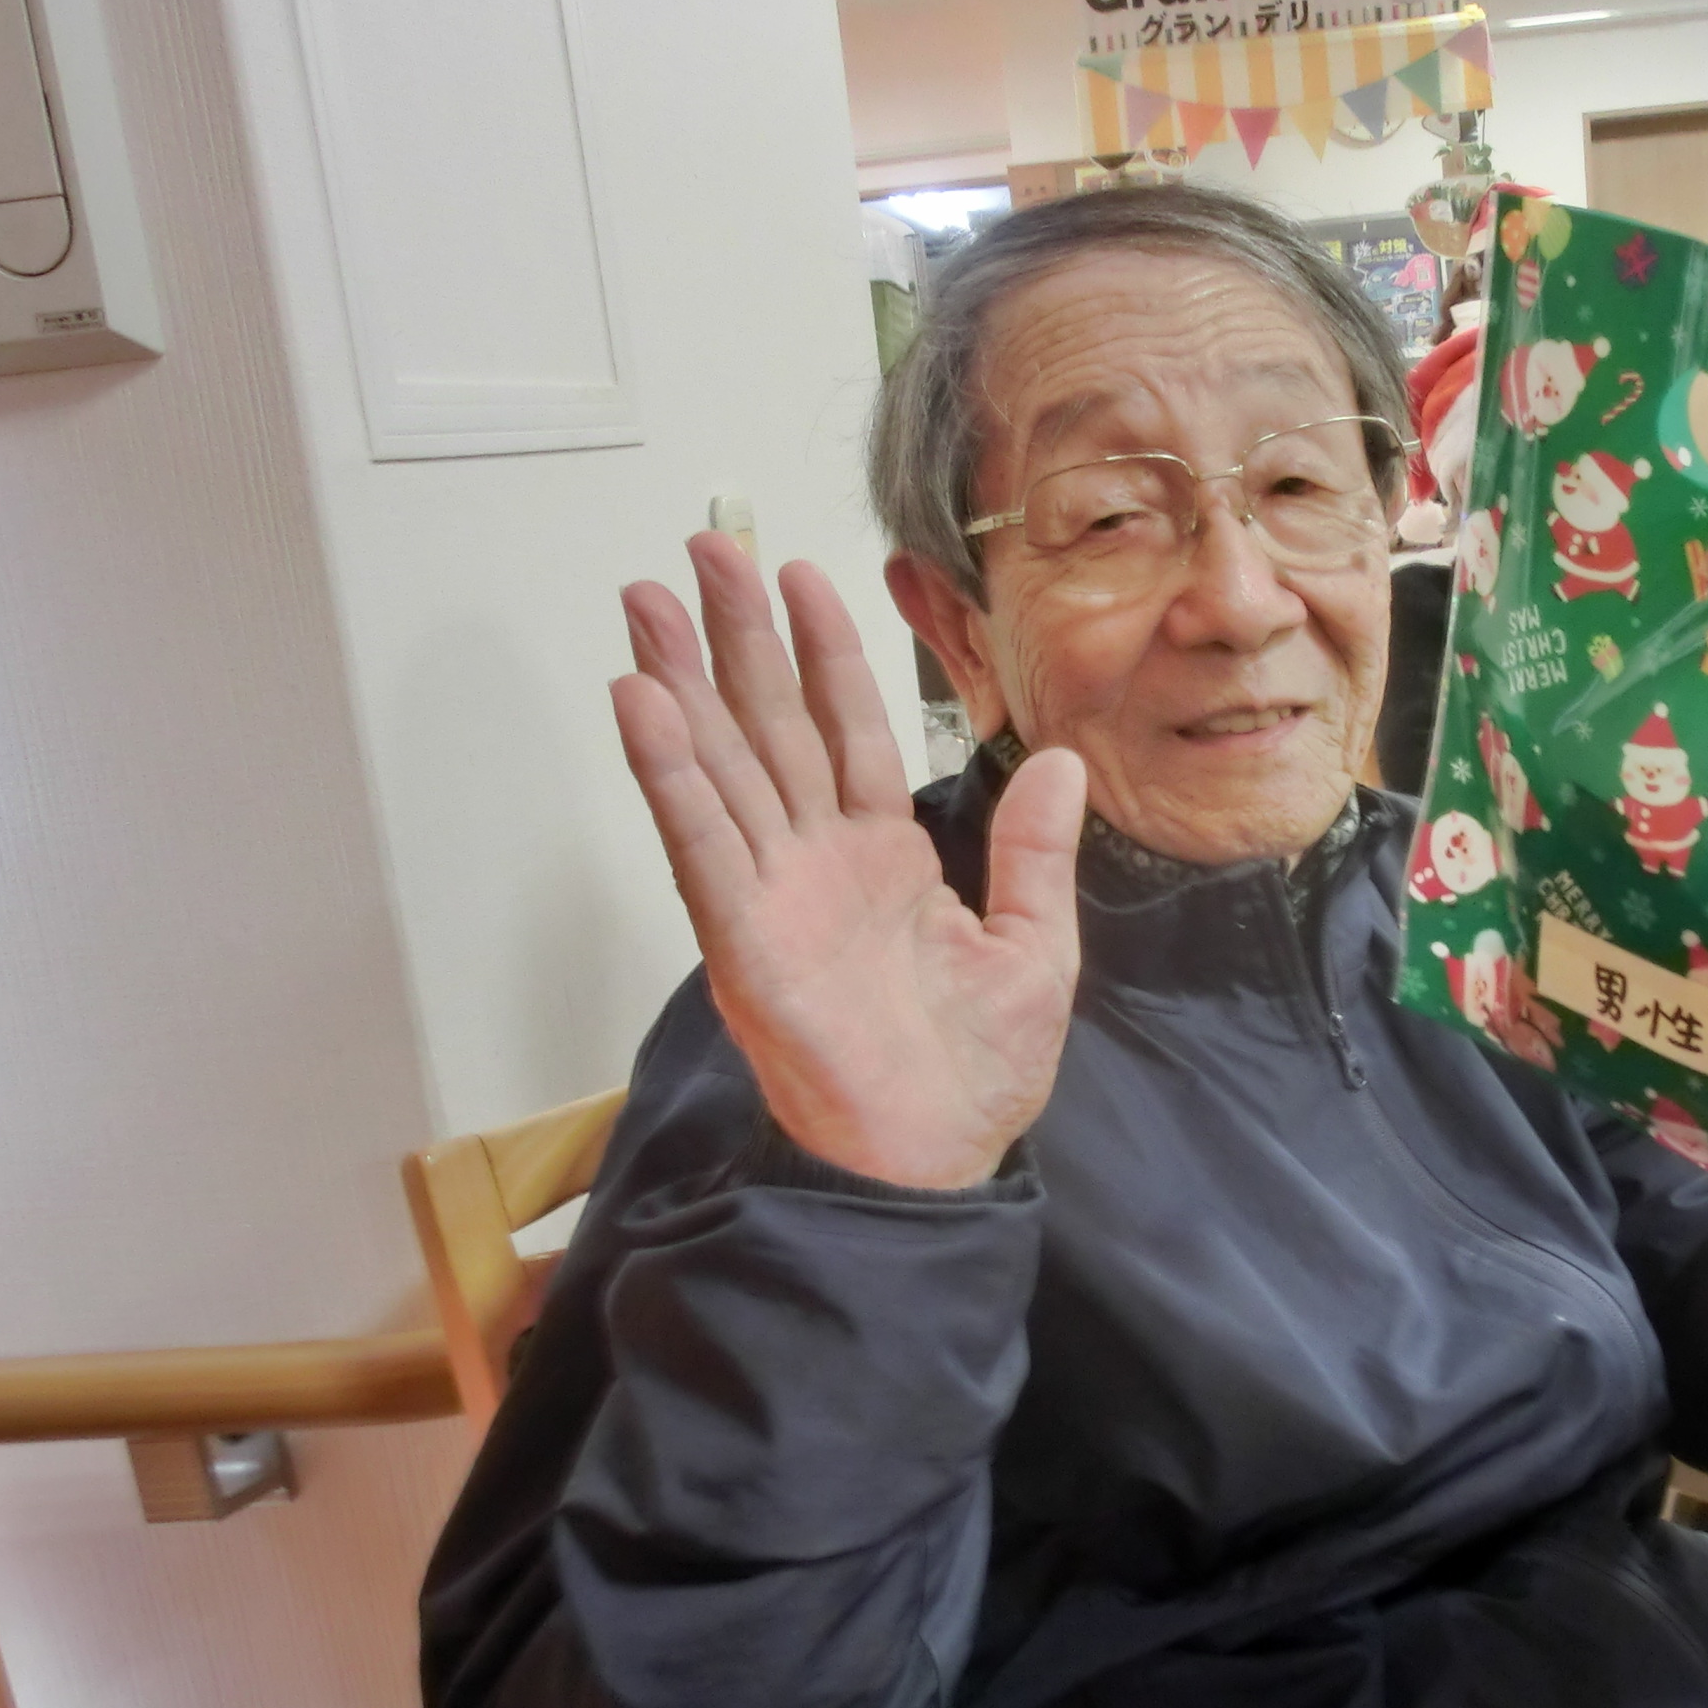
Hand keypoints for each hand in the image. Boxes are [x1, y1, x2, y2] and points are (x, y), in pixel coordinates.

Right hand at [612, 534, 1085, 1188]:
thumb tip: (1064, 762)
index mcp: (883, 857)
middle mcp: (815, 862)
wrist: (939, 1160)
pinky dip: (671, 774)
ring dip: (681, 682)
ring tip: (646, 603)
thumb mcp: (1036, 947)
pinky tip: (643, 705)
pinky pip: (702, 842)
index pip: (847, 729)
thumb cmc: (980, 1071)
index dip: (823, 651)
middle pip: (767, 726)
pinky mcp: (742, 938)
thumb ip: (1036, 852)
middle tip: (700, 548)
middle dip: (734, 637)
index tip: (801, 572)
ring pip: (720, 766)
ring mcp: (772, 894)